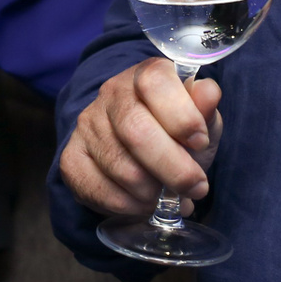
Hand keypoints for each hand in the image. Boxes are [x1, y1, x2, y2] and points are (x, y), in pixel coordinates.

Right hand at [59, 56, 222, 217]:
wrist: (141, 151)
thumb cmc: (176, 132)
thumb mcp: (201, 119)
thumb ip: (205, 109)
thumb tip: (209, 93)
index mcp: (144, 75)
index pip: (154, 83)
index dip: (182, 116)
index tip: (201, 142)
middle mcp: (110, 94)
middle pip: (135, 131)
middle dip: (173, 168)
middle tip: (196, 188)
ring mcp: (87, 125)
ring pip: (121, 168)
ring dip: (153, 193)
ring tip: (169, 197)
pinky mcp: (72, 158)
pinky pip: (99, 190)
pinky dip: (130, 206)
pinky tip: (144, 203)